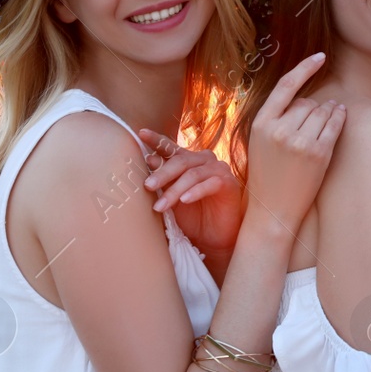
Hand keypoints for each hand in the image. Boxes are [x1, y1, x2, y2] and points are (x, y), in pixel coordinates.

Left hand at [136, 128, 240, 259]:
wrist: (212, 238)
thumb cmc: (191, 216)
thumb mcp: (171, 197)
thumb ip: (164, 179)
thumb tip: (150, 159)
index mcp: (188, 160)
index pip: (171, 147)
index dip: (157, 140)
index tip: (141, 133)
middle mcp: (204, 160)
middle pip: (181, 160)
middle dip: (162, 174)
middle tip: (147, 186)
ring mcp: (218, 170)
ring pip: (193, 174)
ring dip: (175, 190)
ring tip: (160, 206)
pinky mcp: (229, 183)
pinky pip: (210, 184)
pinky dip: (196, 192)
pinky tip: (185, 200)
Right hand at [244, 53, 345, 233]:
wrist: (273, 209)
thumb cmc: (267, 174)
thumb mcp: (260, 141)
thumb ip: (275, 118)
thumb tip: (304, 96)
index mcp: (261, 123)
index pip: (286, 86)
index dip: (305, 68)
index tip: (321, 57)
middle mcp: (279, 130)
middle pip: (307, 102)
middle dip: (312, 109)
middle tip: (309, 127)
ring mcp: (300, 141)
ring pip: (323, 111)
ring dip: (328, 112)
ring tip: (324, 122)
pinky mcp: (318, 153)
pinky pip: (335, 124)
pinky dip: (340, 117)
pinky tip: (340, 114)